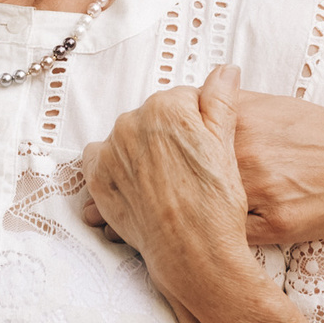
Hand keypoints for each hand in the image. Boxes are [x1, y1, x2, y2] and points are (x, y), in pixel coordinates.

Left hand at [81, 65, 258, 302]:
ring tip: (166, 183)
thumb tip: (225, 70)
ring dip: (142, 152)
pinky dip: (116, 168)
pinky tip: (140, 187)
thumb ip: (220, 100)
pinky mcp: (96, 177)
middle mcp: (132, 122)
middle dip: (167, 137)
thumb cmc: (216, 202)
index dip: (198, 125)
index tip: (204, 148)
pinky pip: (101, 160)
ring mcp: (111, 150)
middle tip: (187, 169)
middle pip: (153, 119)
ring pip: (128, 139)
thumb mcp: (226, 144)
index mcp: (168, 107)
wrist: (193, 252)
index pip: (183, 101)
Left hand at [84, 79, 323, 247]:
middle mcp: (242, 154)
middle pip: (175, 173)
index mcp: (235, 125)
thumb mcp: (271, 111)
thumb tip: (186, 102)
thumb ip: (226, 108)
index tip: (103, 164)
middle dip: (135, 186)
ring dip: (158, 221)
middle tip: (93, 204)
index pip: (173, 136)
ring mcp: (259, 190)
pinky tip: (174, 253)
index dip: (136, 153)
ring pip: (197, 211)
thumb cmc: (319, 136)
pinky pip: (232, 239)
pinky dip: (205, 245)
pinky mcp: (277, 222)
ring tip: (121, 233)